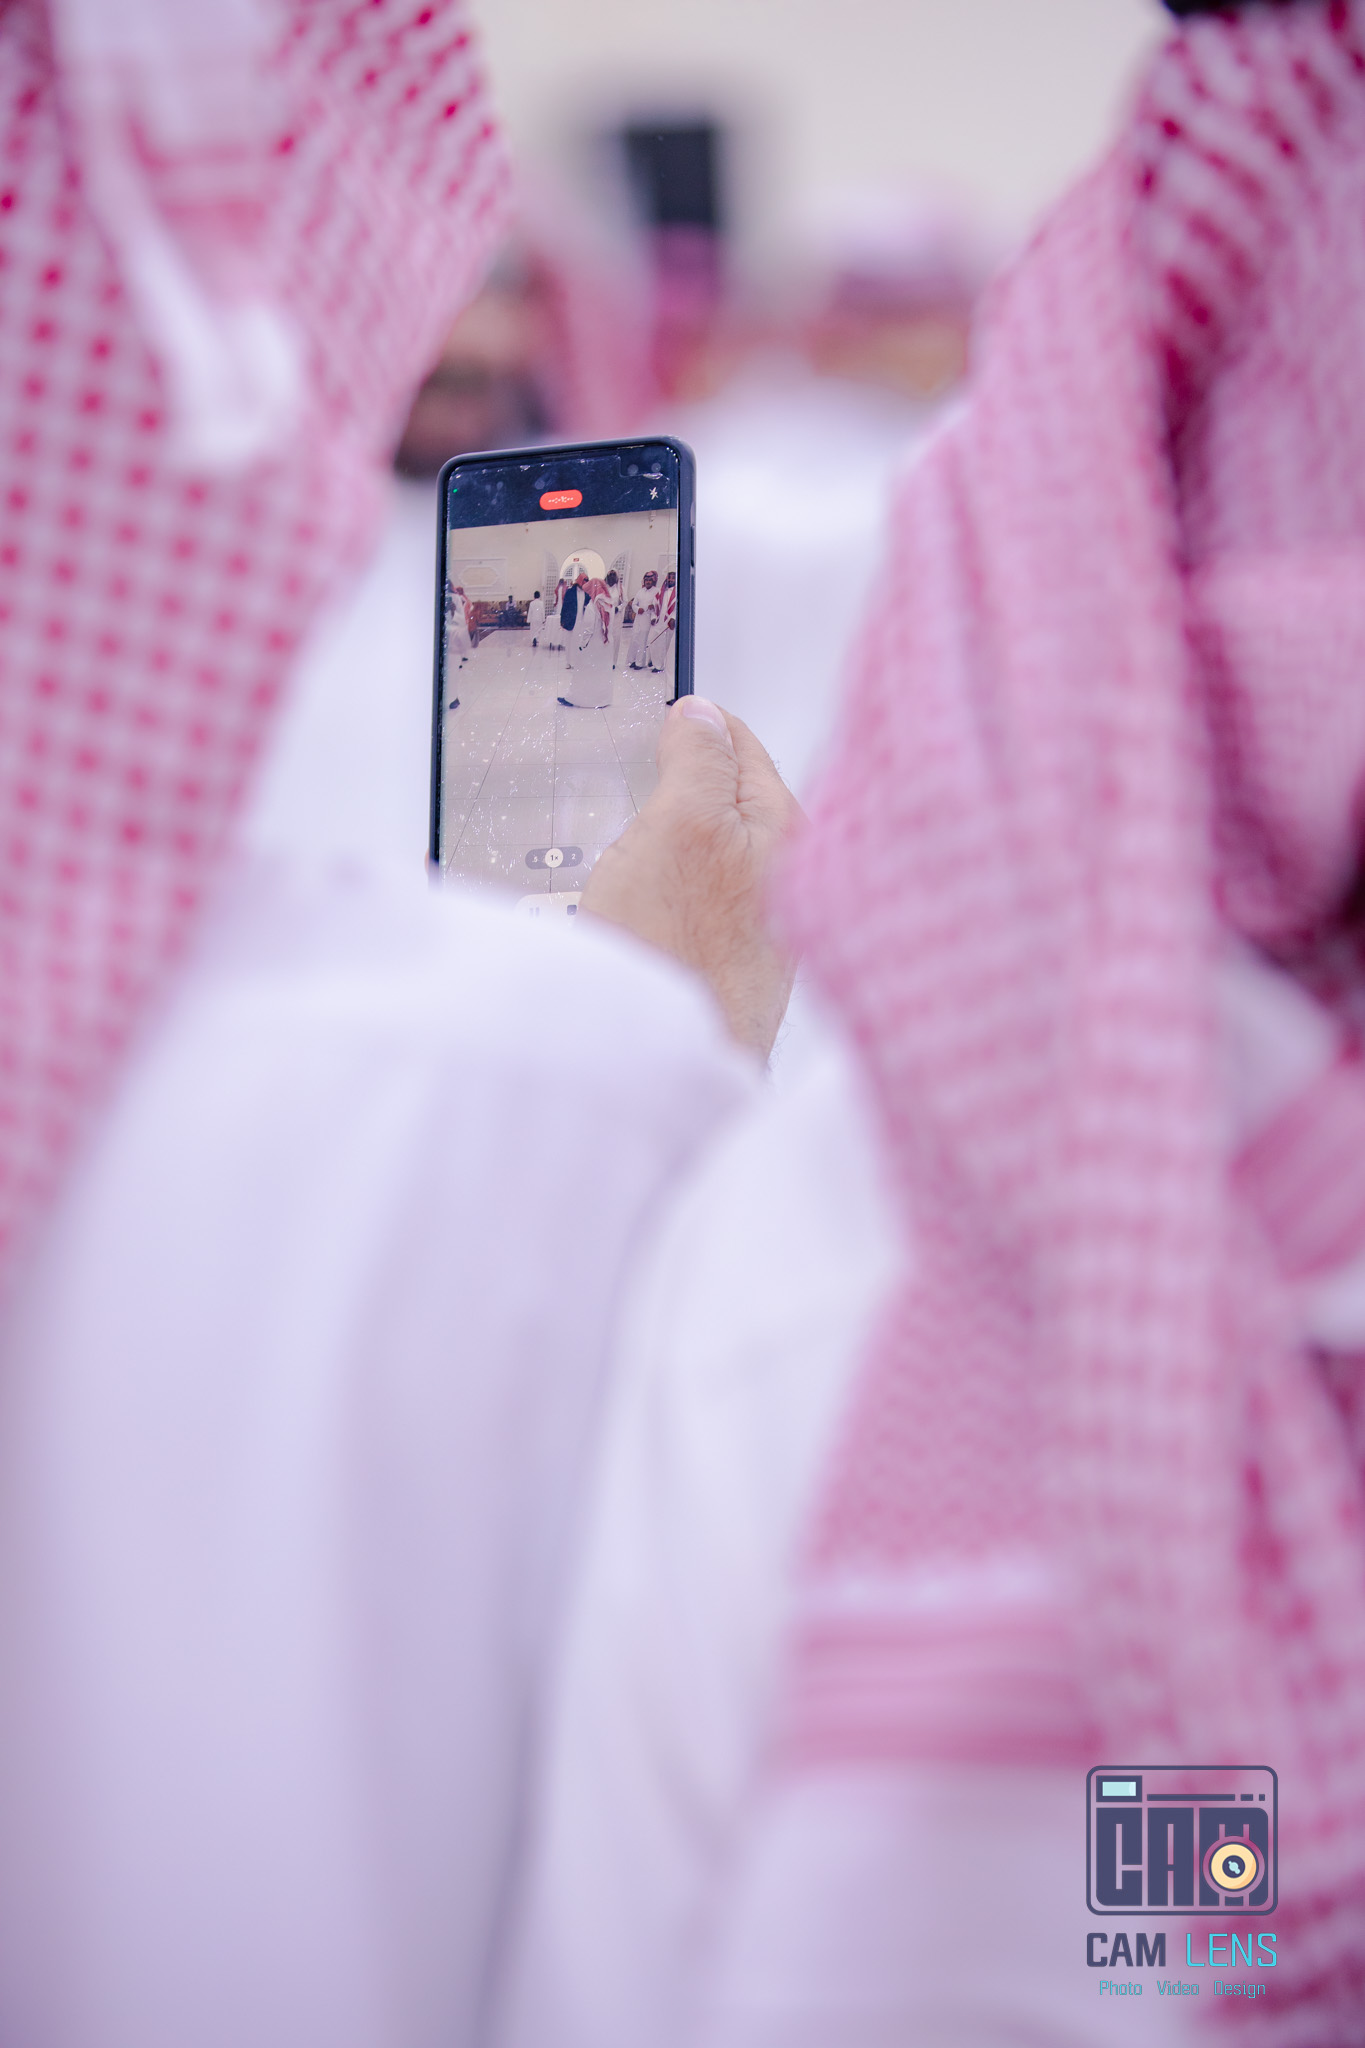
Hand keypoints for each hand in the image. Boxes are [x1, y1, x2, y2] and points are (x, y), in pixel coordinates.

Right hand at [582, 698, 800, 1058]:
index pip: (740, 745)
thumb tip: (702, 714)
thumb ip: (698, 759)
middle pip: (728, 803)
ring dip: (673, 841)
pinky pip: (694, 907)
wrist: (661, 1068)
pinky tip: (641, 904)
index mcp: (786, 829)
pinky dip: (665, 893)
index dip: (695, 721)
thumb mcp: (680, 824)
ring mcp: (758, 930)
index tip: (662, 708)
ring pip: (710, 857)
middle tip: (648, 760)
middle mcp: (784, 880)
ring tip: (641, 833)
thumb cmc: (680, 955)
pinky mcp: (727, 971)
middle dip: (686, 783)